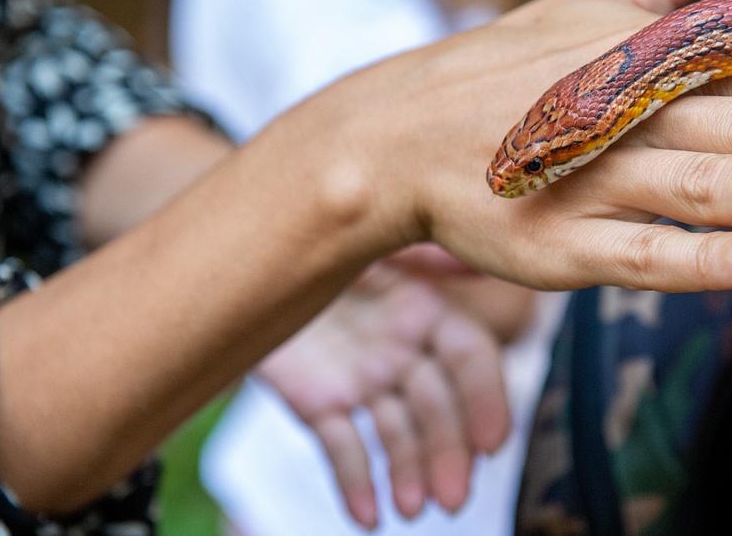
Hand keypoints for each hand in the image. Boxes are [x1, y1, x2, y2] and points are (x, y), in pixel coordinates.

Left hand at [255, 249, 508, 529]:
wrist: (237, 249)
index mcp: (425, 307)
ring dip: (409, 474)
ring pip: (395, 433)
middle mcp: (402, 348)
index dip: (486, 399)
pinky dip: (354, 481)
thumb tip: (477, 252)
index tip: (494, 444)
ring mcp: (363, 378)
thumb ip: (426, 245)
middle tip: (452, 499)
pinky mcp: (319, 400)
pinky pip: (341, 445)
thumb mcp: (371, 228)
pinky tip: (365, 514)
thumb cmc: (313, 225)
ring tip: (411, 511)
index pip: (471, 358)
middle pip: (437, 407)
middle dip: (448, 453)